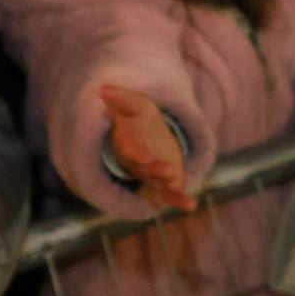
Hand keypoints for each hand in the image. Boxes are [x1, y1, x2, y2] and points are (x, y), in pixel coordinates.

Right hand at [100, 84, 194, 212]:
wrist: (146, 136)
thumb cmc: (138, 120)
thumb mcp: (134, 104)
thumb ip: (121, 98)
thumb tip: (102, 89)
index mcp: (129, 146)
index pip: (131, 151)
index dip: (138, 155)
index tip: (146, 158)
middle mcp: (139, 165)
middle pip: (145, 171)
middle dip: (155, 171)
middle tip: (168, 171)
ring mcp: (152, 177)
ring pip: (158, 185)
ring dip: (168, 187)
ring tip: (178, 185)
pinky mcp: (166, 184)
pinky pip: (172, 195)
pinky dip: (181, 201)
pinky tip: (192, 206)